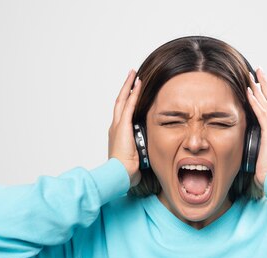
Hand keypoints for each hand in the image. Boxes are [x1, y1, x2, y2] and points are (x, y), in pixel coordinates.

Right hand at [108, 69, 142, 186]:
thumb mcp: (137, 154)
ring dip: (129, 86)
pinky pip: (129, 106)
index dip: (127, 100)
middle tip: (132, 75)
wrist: (120, 174)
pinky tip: (138, 84)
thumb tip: (150, 143)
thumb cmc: (127, 169)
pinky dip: (133, 94)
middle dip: (126, 88)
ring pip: (123, 100)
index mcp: (118, 133)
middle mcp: (115, 126)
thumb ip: (141, 145)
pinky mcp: (122, 126)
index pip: (122, 112)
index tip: (133, 91)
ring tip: (134, 75)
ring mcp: (117, 125)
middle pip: (120, 102)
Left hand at [246, 67, 266, 188]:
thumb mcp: (260, 154)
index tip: (258, 83)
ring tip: (252, 75)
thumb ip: (254, 144)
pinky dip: (256, 101)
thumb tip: (245, 141)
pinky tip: (250, 91)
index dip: (265, 94)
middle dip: (265, 84)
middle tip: (259, 70)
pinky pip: (262, 114)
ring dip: (259, 88)